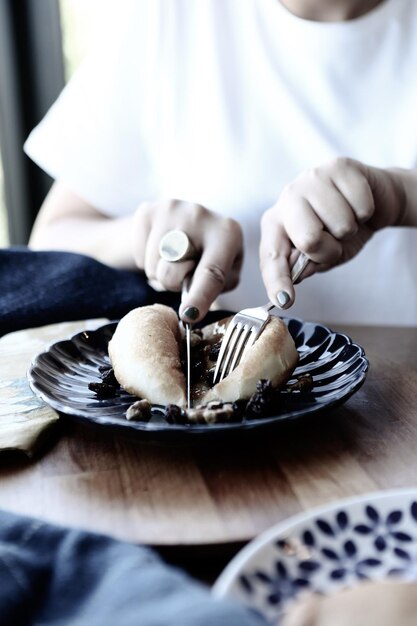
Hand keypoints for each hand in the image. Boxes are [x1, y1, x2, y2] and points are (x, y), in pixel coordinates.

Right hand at [132, 199, 242, 321]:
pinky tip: (161, 248)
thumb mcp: (226, 272)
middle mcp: (200, 215)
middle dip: (174, 283)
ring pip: (153, 267)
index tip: (189, 315)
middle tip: (184, 272)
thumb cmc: (213, 256)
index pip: (211, 272)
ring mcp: (171, 209)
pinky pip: (139, 256)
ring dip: (161, 273)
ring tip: (174, 258)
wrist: (188, 223)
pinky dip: (147, 260)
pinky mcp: (147, 211)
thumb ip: (214, 288)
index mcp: (227, 233)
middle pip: (173, 271)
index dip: (200, 296)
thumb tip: (190, 308)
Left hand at [260, 157, 405, 308]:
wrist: (374, 201)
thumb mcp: (323, 256)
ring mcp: (311, 179)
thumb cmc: (342, 232)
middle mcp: (287, 198)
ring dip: (351, 230)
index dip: (278, 280)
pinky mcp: (337, 166)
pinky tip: (358, 205)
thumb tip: (294, 277)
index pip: (273, 256)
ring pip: (341, 224)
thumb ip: (306, 266)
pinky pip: (361, 206)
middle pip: (308, 239)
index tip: (285, 300)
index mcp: (276, 224)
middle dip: (330, 249)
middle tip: (335, 241)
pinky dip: (365, 212)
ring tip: (347, 220)